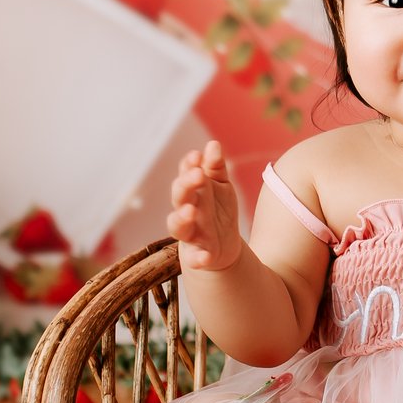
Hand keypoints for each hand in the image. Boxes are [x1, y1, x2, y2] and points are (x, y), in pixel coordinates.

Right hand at [167, 140, 244, 270]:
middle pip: (179, 196)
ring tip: (190, 211)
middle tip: (197, 175)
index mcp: (192, 191)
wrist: (225, 246)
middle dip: (186, 185)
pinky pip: (194, 258)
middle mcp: (186, 210)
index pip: (185, 175)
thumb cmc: (217, 210)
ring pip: (178, 226)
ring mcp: (191, 233)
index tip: (197, 156)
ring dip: (182, 218)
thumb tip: (213, 145)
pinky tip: (205, 256)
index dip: (188, 165)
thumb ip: (215, 167)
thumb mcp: (221, 186)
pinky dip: (198, 258)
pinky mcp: (198, 255)